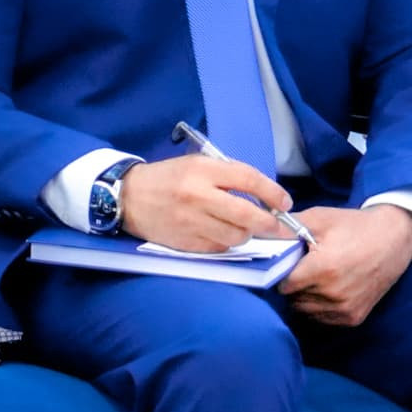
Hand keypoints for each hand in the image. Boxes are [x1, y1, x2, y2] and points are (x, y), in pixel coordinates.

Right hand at [114, 155, 292, 252]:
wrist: (127, 197)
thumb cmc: (167, 178)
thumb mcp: (195, 165)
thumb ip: (227, 175)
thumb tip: (264, 195)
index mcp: (201, 170)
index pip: (249, 180)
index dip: (273, 193)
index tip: (285, 203)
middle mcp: (198, 195)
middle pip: (248, 215)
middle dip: (270, 224)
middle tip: (278, 227)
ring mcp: (191, 221)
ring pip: (237, 235)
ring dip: (247, 234)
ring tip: (243, 228)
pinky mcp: (185, 242)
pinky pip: (220, 247)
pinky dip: (226, 242)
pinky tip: (221, 234)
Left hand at [280, 205, 411, 327]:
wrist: (395, 238)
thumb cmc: (354, 226)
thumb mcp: (319, 219)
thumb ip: (286, 228)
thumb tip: (256, 231)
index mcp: (323, 270)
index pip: (282, 283)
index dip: (279, 272)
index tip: (284, 262)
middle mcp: (334, 294)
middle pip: (292, 297)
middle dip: (291, 283)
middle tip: (302, 266)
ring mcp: (345, 308)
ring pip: (304, 309)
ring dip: (303, 296)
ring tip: (315, 275)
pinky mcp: (354, 317)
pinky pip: (321, 317)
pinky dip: (317, 305)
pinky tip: (325, 287)